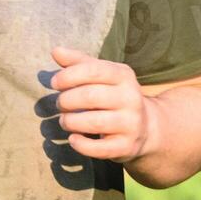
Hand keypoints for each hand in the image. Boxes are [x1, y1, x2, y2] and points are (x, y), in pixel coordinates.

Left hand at [50, 47, 153, 162]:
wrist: (146, 127)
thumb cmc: (115, 95)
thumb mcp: (102, 75)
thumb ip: (79, 62)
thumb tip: (56, 51)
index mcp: (124, 75)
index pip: (93, 70)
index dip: (68, 76)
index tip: (54, 83)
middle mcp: (131, 98)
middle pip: (90, 96)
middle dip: (66, 100)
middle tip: (60, 104)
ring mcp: (131, 123)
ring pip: (93, 122)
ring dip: (70, 122)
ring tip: (64, 120)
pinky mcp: (126, 146)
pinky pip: (98, 148)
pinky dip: (80, 144)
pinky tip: (73, 138)